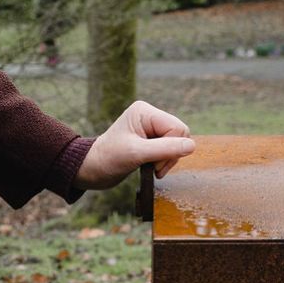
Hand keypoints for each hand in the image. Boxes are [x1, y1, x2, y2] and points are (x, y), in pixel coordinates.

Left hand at [75, 100, 195, 190]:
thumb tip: (192, 146)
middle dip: (170, 155)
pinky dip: (165, 161)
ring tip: (151, 169)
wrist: (92, 170)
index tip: (155, 164)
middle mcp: (149, 116)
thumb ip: (165, 149)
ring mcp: (151, 128)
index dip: (172, 148)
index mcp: (145, 112)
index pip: (176, 128)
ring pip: (178, 143)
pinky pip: (171, 149)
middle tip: (154, 167)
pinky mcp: (151, 140)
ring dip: (168, 160)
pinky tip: (152, 167)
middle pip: (180, 134)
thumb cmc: (108, 159)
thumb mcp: (136, 154)